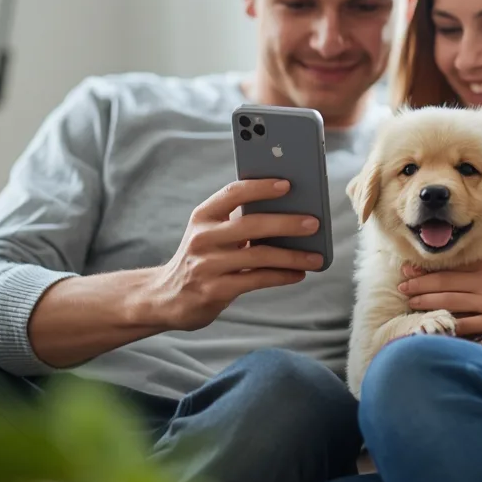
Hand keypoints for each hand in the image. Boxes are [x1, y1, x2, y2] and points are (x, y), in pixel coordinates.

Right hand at [139, 179, 322, 331]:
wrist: (165, 297)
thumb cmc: (201, 258)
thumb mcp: (210, 234)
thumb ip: (239, 221)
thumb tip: (290, 211)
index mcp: (203, 216)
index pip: (233, 193)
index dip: (261, 187)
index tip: (288, 184)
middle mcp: (202, 238)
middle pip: (250, 224)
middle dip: (286, 223)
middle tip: (314, 223)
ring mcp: (206, 265)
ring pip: (258, 256)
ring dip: (292, 256)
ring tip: (316, 257)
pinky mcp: (214, 291)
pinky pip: (256, 280)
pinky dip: (281, 276)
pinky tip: (298, 273)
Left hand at [399, 253, 481, 373]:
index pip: (455, 265)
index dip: (430, 268)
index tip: (411, 268)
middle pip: (446, 282)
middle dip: (420, 284)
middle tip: (401, 286)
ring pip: (450, 302)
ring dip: (426, 302)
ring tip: (409, 302)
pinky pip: (465, 325)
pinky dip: (447, 325)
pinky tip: (432, 326)